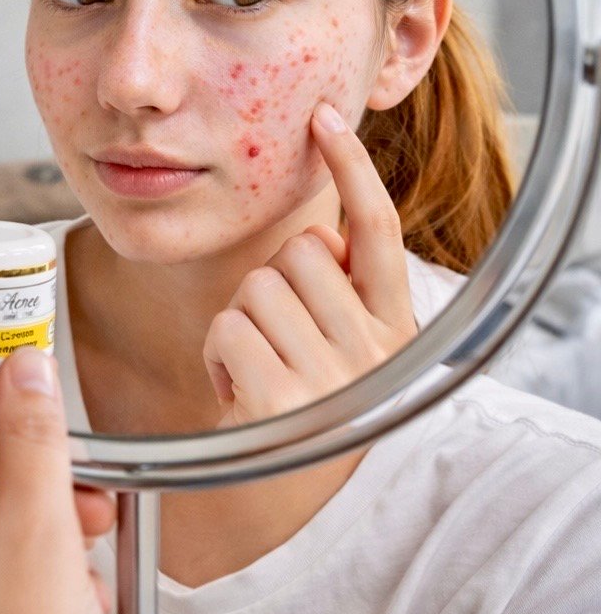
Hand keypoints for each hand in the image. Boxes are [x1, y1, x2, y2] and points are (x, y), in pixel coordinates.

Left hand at [203, 101, 418, 427]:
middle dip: (269, 283)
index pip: (377, 228)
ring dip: (240, 321)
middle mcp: (374, 348)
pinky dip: (218, 354)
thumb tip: (314, 231)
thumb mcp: (341, 347)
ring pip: (254, 285)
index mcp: (395, 325)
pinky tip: (238, 389)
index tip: (325, 118)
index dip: (351, 167)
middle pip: (296, 252)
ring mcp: (331, 374)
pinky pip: (227, 327)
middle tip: (277, 338)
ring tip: (259, 367)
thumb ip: (337, 288)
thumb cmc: (305, 406)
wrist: (283, 495)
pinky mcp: (282, 397)